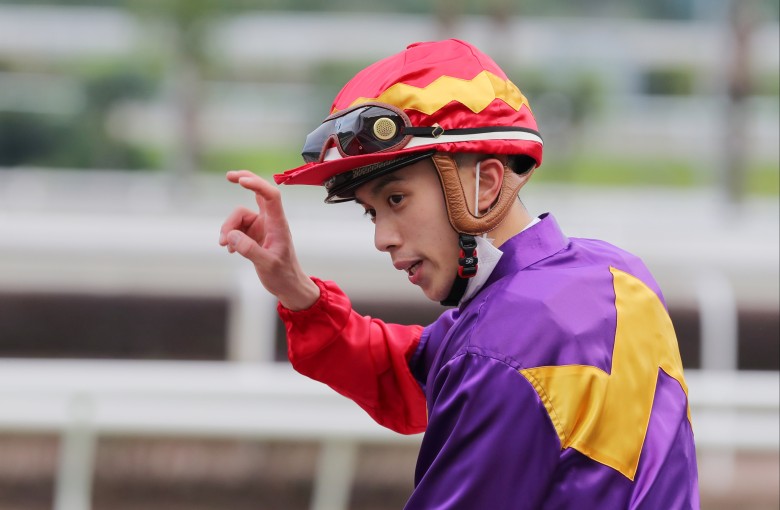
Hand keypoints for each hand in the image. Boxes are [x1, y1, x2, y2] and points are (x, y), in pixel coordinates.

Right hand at [219, 170, 319, 310]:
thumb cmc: (283, 275)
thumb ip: (249, 250)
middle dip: (244, 181)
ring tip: (225, 246)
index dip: (257, 184)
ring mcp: (261, 227)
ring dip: (228, 228)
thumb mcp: (267, 265)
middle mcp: (270, 221)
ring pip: (239, 216)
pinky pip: (237, 228)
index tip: (241, 180)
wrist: (288, 287)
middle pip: (258, 192)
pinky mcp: (254, 235)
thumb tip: (231, 236)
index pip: (271, 196)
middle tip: (229, 176)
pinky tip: (230, 250)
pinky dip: (230, 236)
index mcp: (278, 224)